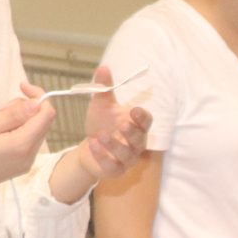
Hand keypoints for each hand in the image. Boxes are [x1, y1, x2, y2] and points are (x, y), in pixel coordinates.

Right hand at [0, 96, 55, 218]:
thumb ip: (12, 116)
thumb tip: (35, 104)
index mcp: (21, 146)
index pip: (46, 115)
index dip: (38, 96)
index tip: (21, 87)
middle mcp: (29, 157)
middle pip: (42, 123)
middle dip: (27, 108)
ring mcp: (25, 164)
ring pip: (35, 132)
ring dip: (21, 120)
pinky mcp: (19, 167)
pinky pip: (27, 143)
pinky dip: (17, 131)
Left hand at [67, 67, 150, 182]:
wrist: (90, 147)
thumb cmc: (102, 124)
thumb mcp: (101, 105)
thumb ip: (104, 88)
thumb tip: (104, 67)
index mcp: (136, 125)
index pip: (146, 122)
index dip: (142, 117)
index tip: (134, 110)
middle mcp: (136, 143)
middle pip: (140, 139)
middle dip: (132, 133)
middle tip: (123, 125)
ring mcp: (127, 158)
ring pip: (126, 154)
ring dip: (115, 145)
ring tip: (101, 136)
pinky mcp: (115, 170)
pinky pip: (112, 166)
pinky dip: (102, 157)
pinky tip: (92, 145)